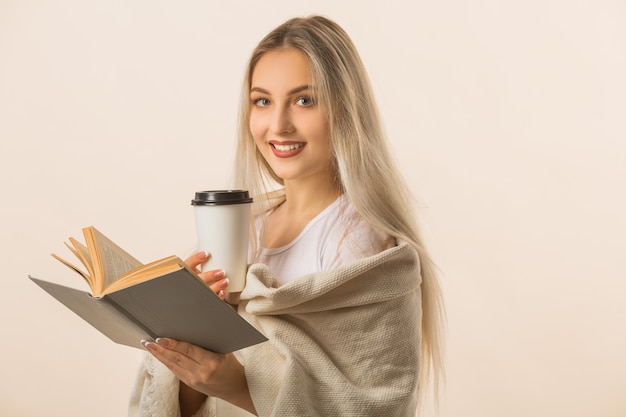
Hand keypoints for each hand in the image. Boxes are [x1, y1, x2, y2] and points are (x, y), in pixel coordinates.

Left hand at [142, 338, 256, 414]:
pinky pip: (174, 371)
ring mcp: (194, 380)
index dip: (173, 344)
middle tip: (147, 340)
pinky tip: (158, 355)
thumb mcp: (225, 350)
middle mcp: (201, 373)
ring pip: (172, 365)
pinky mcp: (190, 384)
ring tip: (147, 346)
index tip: (161, 338)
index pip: (188, 350)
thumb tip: (195, 324)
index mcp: (212, 362)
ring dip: (158, 355)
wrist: (234, 387)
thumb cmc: (231, 365)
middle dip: (160, 349)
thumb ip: (210, 340)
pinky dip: (165, 362)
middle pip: (176, 358)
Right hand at [185, 251, 228, 299]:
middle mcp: (191, 281)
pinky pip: (210, 299)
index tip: (205, 254)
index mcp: (187, 270)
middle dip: (209, 276)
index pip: (188, 264)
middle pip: (197, 279)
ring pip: (204, 290)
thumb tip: (219, 249)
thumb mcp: (197, 266)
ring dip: (216, 286)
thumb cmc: (197, 275)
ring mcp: (196, 291)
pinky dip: (218, 296)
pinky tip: (222, 291)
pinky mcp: (203, 298)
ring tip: (225, 281)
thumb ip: (205, 260)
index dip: (195, 259)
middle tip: (221, 272)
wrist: (192, 291)